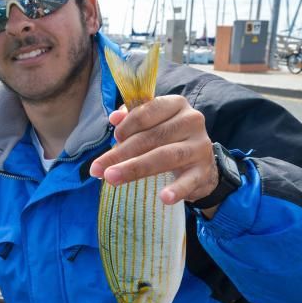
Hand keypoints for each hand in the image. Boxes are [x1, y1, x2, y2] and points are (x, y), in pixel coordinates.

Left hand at [89, 95, 217, 205]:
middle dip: (121, 153)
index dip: (126, 126)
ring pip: (165, 156)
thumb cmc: (167, 139)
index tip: (113, 140)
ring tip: (112, 179)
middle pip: (152, 137)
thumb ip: (131, 119)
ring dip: (135, 168)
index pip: (147, 112)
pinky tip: (164, 198)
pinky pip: (189, 181)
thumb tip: (114, 118)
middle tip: (97, 168)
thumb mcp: (152, 124)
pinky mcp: (203, 171)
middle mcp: (191, 121)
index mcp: (176, 104)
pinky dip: (177, 190)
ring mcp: (199, 146)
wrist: (200, 163)